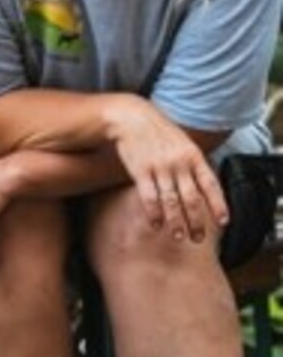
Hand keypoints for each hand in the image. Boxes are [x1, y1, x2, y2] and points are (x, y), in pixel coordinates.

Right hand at [106, 96, 227, 240]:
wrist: (132, 118)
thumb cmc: (158, 132)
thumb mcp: (183, 143)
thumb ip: (194, 164)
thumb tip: (205, 187)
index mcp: (193, 156)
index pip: (210, 184)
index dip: (218, 204)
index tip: (223, 222)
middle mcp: (179, 163)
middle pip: (192, 198)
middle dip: (197, 221)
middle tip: (198, 238)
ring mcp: (160, 167)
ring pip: (172, 201)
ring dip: (176, 222)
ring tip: (179, 236)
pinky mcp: (141, 171)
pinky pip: (149, 197)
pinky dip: (154, 213)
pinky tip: (156, 224)